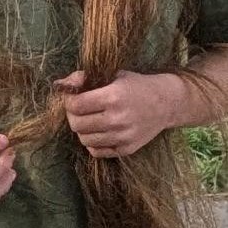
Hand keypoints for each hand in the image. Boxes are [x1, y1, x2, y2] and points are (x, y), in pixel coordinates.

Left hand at [57, 69, 181, 157]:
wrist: (167, 103)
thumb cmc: (136, 86)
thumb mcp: (113, 75)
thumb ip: (85, 78)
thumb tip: (60, 85)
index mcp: (113, 97)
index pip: (75, 106)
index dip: (69, 101)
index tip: (73, 98)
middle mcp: (118, 119)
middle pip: (77, 124)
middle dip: (73, 116)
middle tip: (79, 110)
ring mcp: (123, 137)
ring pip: (84, 140)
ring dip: (82, 130)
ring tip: (90, 120)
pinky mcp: (127, 149)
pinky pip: (97, 152)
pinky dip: (93, 143)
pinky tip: (99, 132)